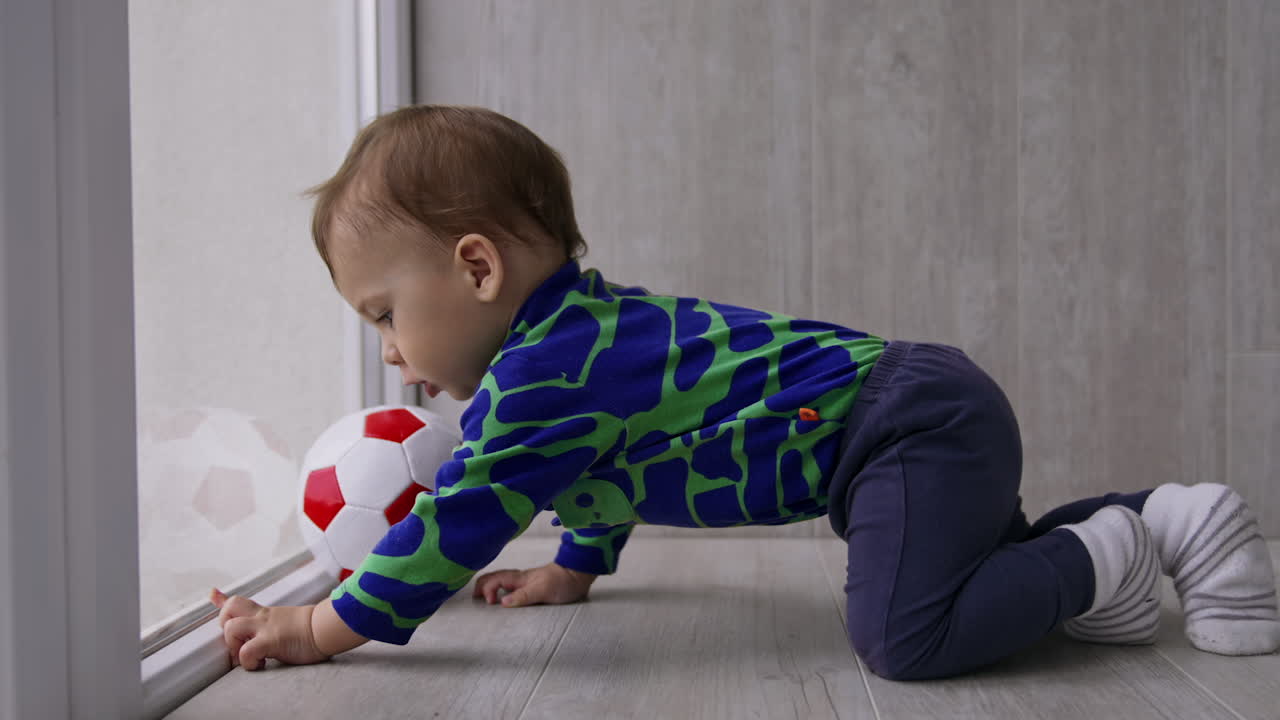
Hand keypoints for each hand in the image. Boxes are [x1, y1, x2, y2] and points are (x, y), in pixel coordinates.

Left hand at [210, 588, 330, 670]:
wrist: (328, 627)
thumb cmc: (314, 628)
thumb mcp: (289, 620)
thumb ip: (277, 621)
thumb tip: (283, 625)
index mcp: (266, 614)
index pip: (239, 601)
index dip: (222, 600)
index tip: (214, 595)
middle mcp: (262, 618)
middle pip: (229, 608)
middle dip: (224, 626)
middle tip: (239, 642)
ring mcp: (265, 628)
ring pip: (232, 628)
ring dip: (234, 646)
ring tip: (249, 656)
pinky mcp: (271, 641)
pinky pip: (247, 652)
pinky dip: (249, 663)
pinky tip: (261, 664)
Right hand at [471, 562, 595, 607]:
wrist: (578, 576)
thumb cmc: (562, 582)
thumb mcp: (542, 590)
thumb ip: (523, 595)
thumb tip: (502, 603)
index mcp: (518, 578)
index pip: (493, 580)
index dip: (486, 590)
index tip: (491, 603)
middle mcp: (518, 580)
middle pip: (492, 579)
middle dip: (481, 587)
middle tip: (475, 601)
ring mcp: (524, 584)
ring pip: (500, 584)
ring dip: (489, 590)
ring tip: (484, 603)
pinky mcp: (531, 590)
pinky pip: (510, 590)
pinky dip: (501, 594)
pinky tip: (503, 604)